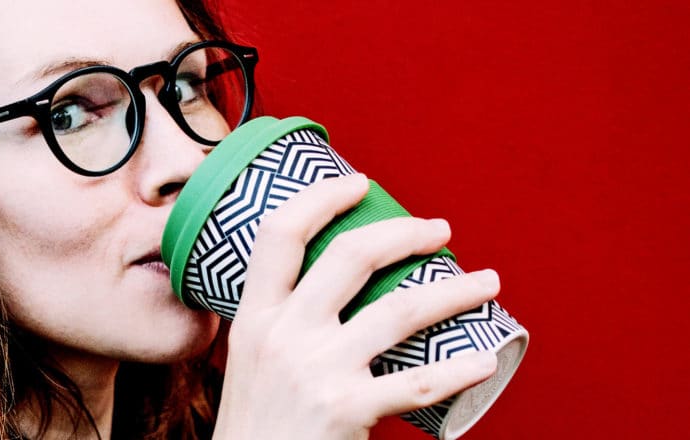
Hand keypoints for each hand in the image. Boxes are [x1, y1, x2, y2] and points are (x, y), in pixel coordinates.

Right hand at [213, 173, 498, 439]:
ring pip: (399, 310)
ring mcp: (317, 371)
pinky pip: (416, 383)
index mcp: (255, 315)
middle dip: (404, 232)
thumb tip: (331, 283)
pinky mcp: (347, 410)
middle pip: (351, 256)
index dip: (320, 197)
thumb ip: (281, 317)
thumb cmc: (258, 419)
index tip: (360, 182)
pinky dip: (458, 369)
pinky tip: (484, 358)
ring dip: (454, 289)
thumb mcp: (251, 356)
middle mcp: (284, 334)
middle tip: (440, 230)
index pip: (280, 234)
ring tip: (487, 281)